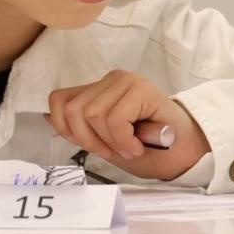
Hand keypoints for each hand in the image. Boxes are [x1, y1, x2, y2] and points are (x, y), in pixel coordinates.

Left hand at [47, 70, 211, 181]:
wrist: (185, 152)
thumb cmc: (148, 147)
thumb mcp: (106, 142)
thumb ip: (81, 129)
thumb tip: (48, 117)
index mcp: (99, 90)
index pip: (60, 101)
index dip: (66, 129)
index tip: (93, 146)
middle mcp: (110, 80)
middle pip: (74, 110)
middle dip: (90, 140)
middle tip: (114, 151)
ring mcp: (126, 81)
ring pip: (92, 114)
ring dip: (111, 141)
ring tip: (130, 147)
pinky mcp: (141, 88)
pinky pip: (115, 119)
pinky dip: (123, 140)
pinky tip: (138, 144)